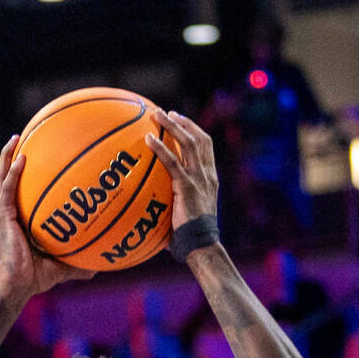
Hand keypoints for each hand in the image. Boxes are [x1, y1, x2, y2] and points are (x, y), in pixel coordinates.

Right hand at [0, 136, 93, 299]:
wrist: (17, 285)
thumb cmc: (36, 278)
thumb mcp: (63, 265)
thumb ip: (80, 262)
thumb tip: (102, 265)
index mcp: (21, 220)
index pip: (23, 192)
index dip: (28, 175)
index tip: (40, 157)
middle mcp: (10, 213)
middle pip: (10, 179)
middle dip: (15, 157)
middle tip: (26, 137)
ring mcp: (3, 213)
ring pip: (3, 178)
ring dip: (8, 157)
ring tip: (17, 137)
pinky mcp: (1, 216)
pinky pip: (7, 189)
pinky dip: (13, 172)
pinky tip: (22, 157)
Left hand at [146, 111, 218, 231]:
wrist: (200, 244)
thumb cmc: (190, 237)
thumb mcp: (186, 214)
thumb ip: (176, 204)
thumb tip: (152, 207)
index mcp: (210, 178)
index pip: (206, 147)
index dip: (193, 131)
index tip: (180, 121)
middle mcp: (207, 174)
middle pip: (198, 138)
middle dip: (182, 122)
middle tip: (166, 113)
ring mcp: (199, 179)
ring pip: (187, 143)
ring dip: (171, 126)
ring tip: (156, 115)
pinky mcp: (187, 186)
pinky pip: (172, 163)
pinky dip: (160, 148)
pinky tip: (147, 139)